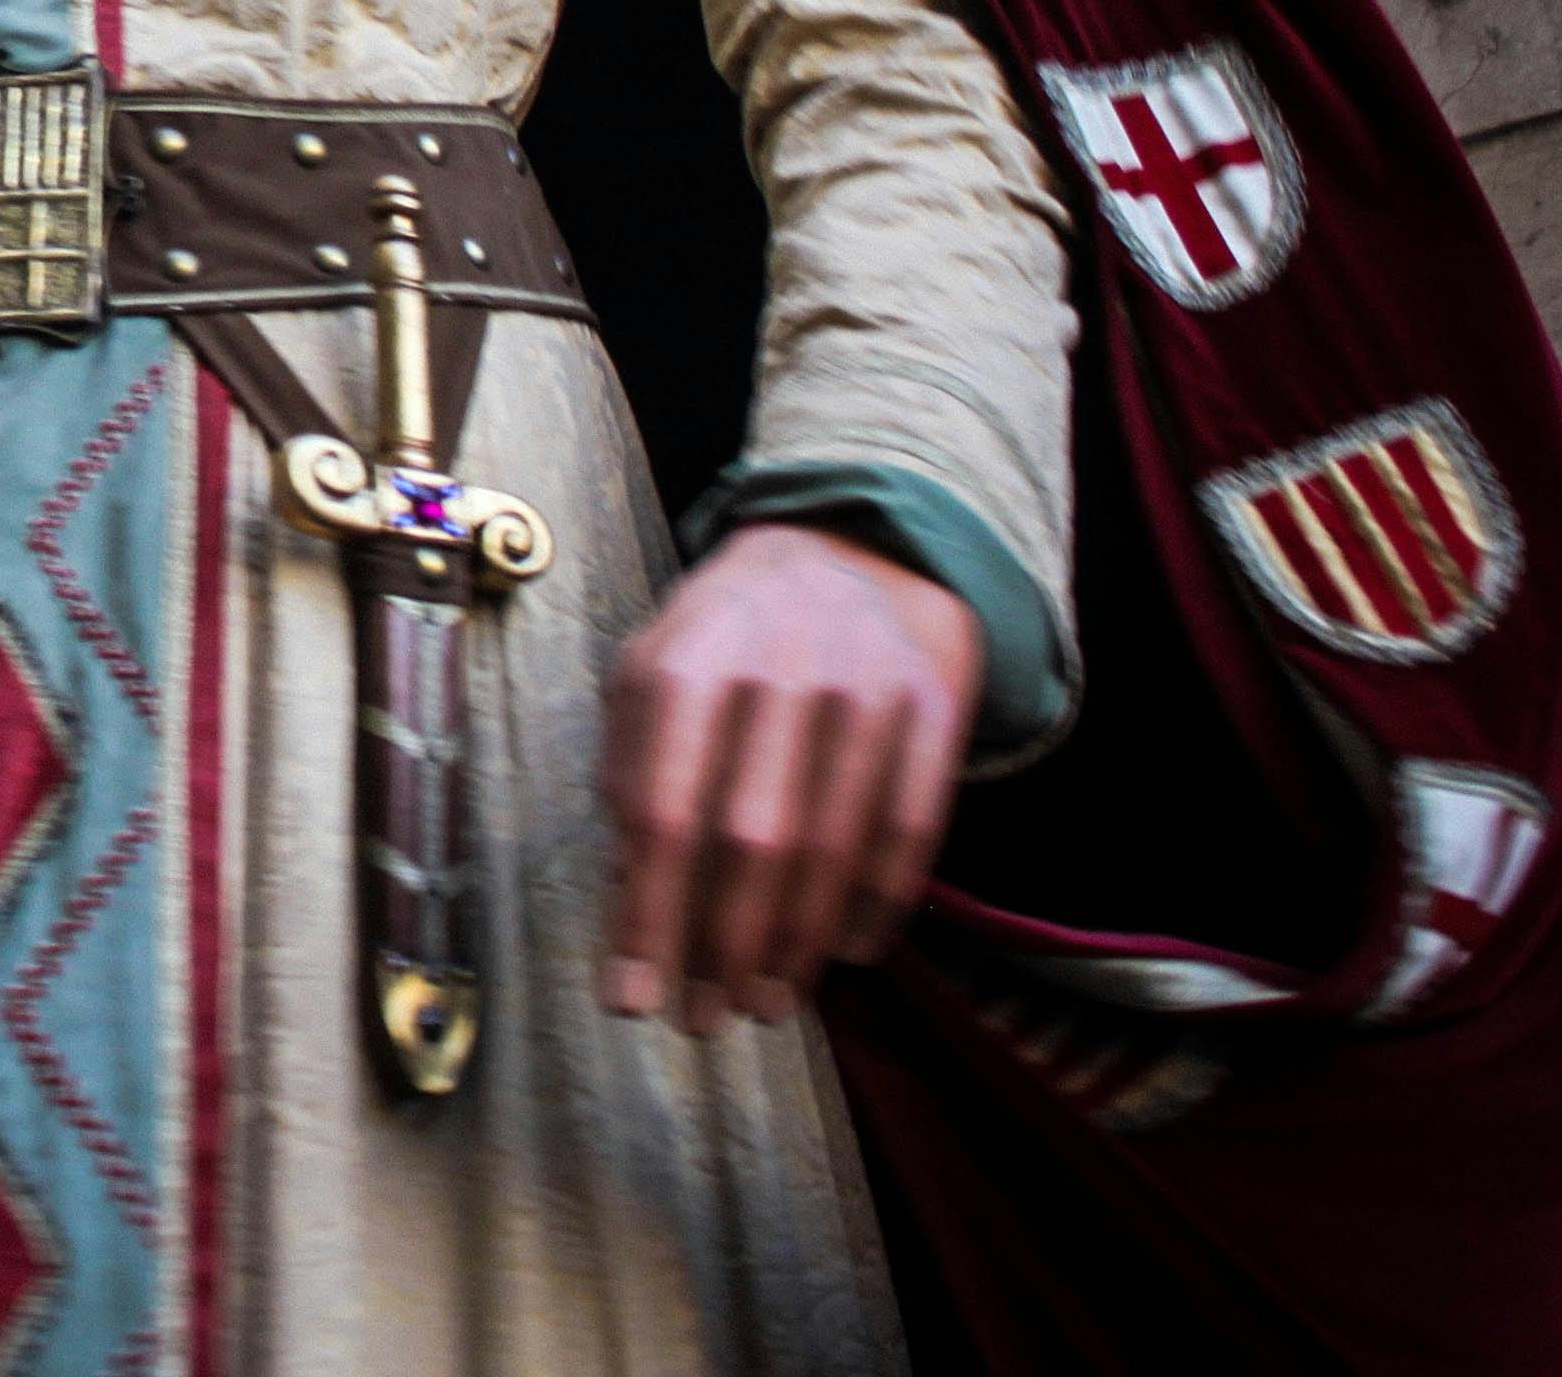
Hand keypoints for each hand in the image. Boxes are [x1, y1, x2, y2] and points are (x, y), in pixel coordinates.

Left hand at [599, 520, 977, 1030]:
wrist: (854, 542)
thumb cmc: (729, 630)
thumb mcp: (655, 670)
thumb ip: (633, 768)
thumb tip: (628, 895)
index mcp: (688, 659)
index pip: (661, 811)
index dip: (646, 916)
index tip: (630, 1000)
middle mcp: (779, 667)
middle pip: (751, 842)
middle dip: (723, 948)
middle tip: (705, 1020)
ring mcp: (865, 684)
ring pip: (832, 848)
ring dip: (794, 946)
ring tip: (764, 1004)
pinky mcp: (933, 704)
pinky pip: (908, 829)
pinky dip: (874, 904)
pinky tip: (840, 952)